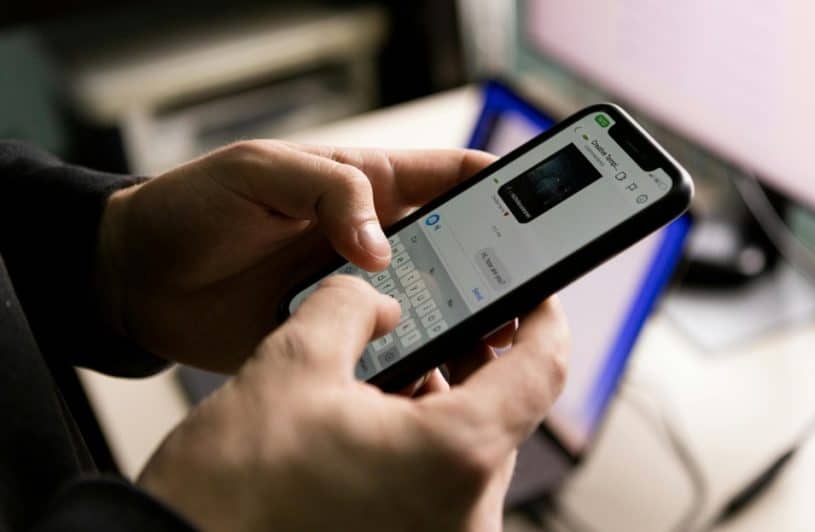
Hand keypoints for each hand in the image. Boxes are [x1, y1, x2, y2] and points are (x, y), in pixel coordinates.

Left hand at [97, 140, 494, 370]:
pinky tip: (427, 383)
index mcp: (367, 187)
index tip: (541, 208)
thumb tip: (382, 246)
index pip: (453, 177)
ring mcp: (358, 292)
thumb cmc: (195, 207)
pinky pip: (388, 352)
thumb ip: (330, 191)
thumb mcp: (261, 171)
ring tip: (484, 349)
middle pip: (459, 252)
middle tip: (520, 301)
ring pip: (431, 308)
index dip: (502, 187)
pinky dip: (411, 369)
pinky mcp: (335, 338)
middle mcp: (374, 240)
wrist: (138, 280)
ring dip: (460, 326)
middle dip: (497, 273)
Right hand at [138, 276, 568, 531]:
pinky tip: (371, 417)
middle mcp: (467, 511)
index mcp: (456, 456)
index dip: (541, 316)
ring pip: (468, 448)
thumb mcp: (289, 368)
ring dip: (440, 399)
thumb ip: (348, 308)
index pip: (542, 367)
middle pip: (504, 407)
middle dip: (474, 354)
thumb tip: (373, 298)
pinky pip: (441, 485)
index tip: (530, 289)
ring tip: (390, 361)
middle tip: (444, 314)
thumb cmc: (229, 495)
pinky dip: (420, 444)